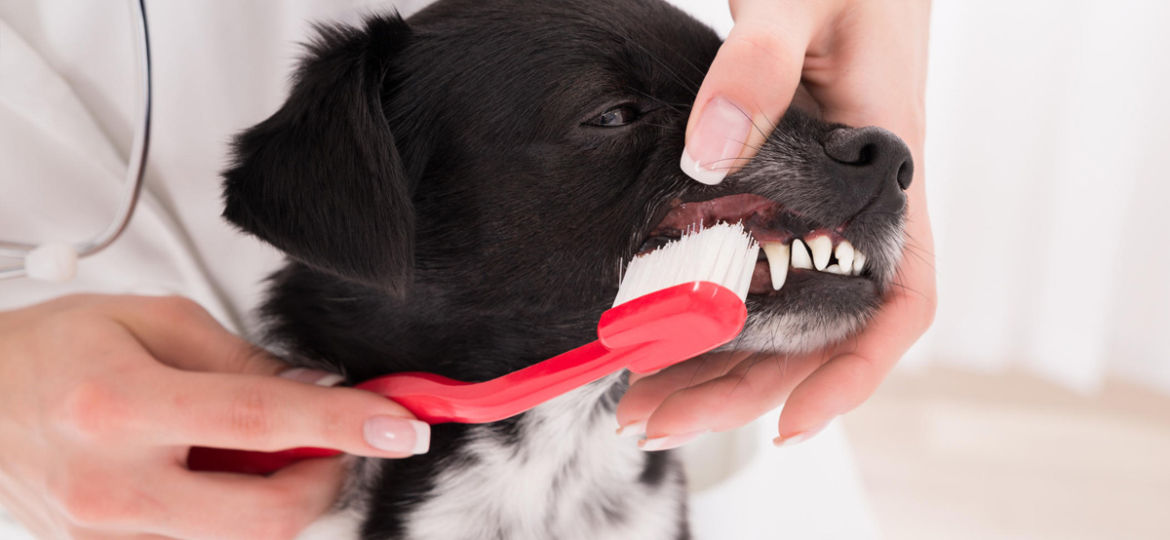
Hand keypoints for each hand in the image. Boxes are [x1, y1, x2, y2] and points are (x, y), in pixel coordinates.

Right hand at [0, 295, 426, 539]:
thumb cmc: (52, 350)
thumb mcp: (151, 321)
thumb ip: (243, 360)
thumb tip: (317, 392)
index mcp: (122, 406)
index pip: (263, 421)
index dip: (345, 425)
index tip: (402, 426)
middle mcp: (113, 484)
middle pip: (265, 515)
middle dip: (326, 482)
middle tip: (336, 444)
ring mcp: (106, 535)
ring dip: (279, 497)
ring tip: (257, 450)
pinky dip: (232, 513)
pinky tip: (215, 474)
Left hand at [618, 0, 934, 448]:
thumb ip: (759, 65)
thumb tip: (709, 153)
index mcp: (885, 170)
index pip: (898, 297)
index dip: (853, 371)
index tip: (792, 421)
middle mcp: (855, 201)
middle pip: (816, 328)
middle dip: (742, 387)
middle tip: (655, 419)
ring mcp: (817, 200)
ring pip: (777, 308)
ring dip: (715, 362)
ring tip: (640, 398)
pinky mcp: (780, 185)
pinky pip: (752, 264)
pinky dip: (709, 307)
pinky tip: (659, 327)